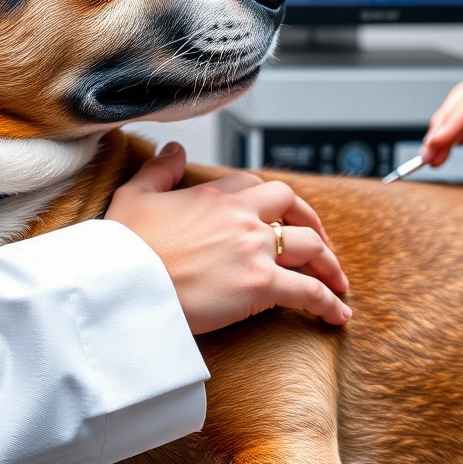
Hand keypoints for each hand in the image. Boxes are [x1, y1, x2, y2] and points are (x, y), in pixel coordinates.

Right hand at [105, 142, 351, 332]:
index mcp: (215, 196)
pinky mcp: (261, 286)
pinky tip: (338, 314)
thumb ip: (159, 171)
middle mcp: (242, 217)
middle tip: (318, 242)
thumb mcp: (134, 197)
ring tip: (337, 282)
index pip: (257, 186)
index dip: (271, 201)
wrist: (123, 285)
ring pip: (310, 247)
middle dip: (311, 223)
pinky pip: (309, 292)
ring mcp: (255, 250)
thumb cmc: (124, 248)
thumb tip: (174, 149)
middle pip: (293, 207)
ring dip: (329, 264)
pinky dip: (329, 302)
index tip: (277, 215)